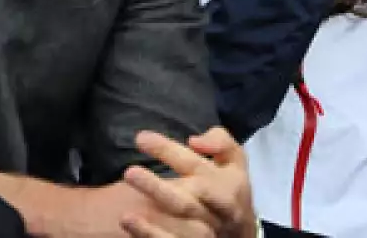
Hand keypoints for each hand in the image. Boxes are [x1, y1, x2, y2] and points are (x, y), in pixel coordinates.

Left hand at [119, 129, 258, 237]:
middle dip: (158, 188)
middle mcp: (217, 209)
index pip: (194, 164)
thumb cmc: (231, 188)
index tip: (141, 138)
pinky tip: (131, 225)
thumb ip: (220, 142)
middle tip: (129, 173)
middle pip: (186, 200)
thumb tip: (194, 141)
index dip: (167, 151)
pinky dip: (153, 236)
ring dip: (154, 222)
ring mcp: (208, 231)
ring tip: (124, 213)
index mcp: (226, 182)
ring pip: (181, 227)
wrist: (242, 233)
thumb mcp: (235, 161)